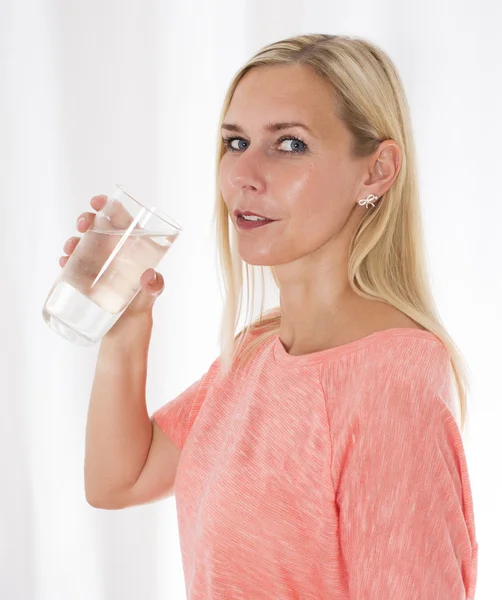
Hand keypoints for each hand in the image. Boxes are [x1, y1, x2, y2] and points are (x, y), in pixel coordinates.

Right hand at [60, 195, 165, 315]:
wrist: (123, 333)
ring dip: (73, 239)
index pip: (123, 221)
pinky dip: (66, 259)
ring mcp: (98, 264)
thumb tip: (151, 277)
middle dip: (87, 219)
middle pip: (99, 227)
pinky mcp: (85, 277)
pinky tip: (64, 262)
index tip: (98, 201)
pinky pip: (73, 263)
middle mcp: (114, 253)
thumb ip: (154, 288)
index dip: (110, 206)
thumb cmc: (140, 309)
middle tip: (82, 223)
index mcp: (132, 249)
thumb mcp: (149, 298)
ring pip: (84, 243)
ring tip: (70, 247)